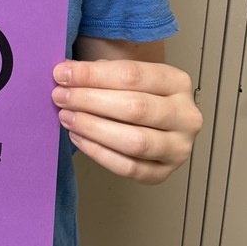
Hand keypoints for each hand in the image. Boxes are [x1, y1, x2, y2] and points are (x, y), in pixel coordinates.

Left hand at [51, 56, 202, 183]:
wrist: (159, 122)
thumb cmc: (138, 93)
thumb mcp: (126, 74)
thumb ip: (100, 72)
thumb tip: (65, 72)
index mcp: (177, 82)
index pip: (133, 75)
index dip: (93, 74)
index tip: (63, 73)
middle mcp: (185, 116)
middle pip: (135, 108)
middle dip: (90, 100)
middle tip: (61, 96)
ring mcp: (178, 148)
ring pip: (135, 141)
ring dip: (93, 128)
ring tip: (67, 117)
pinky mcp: (163, 173)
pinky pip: (129, 168)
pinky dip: (99, 153)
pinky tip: (78, 137)